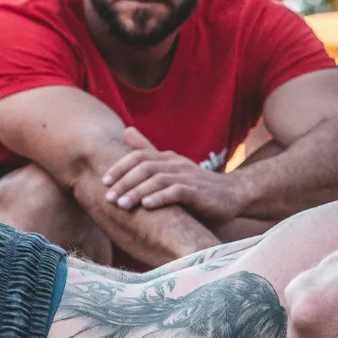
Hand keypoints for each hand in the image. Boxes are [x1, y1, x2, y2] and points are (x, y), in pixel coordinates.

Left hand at [102, 128, 247, 225]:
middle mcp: (176, 164)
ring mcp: (188, 177)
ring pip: (157, 179)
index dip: (120, 167)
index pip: (139, 156)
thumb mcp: (171, 168)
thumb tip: (126, 131)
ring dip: (137, 191)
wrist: (233, 195)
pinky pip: (177, 192)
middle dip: (124, 182)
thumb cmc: (198, 185)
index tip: (104, 182)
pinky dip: (160, 198)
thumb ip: (149, 151)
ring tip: (122, 205)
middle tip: (108, 197)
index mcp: (168, 158)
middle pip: (145, 167)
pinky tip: (147, 206)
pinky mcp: (198, 192)